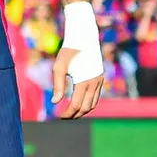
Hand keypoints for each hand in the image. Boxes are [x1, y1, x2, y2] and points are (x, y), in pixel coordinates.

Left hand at [52, 2, 106, 118]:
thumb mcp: (59, 67)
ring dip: (83, 111)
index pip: (76, 105)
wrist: (84, 39)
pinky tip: (79, 104)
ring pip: (93, 104)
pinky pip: (96, 97)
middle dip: (75, 115)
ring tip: (71, 113)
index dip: (68, 113)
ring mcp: (99, 82)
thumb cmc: (68, 52)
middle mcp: (94, 83)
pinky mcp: (100, 79)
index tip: (59, 116)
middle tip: (64, 117)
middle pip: (86, 107)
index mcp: (84, 82)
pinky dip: (89, 103)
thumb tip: (55, 102)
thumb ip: (57, 85)